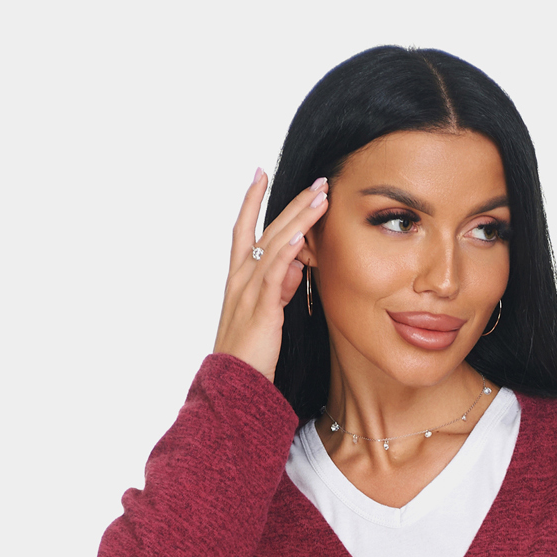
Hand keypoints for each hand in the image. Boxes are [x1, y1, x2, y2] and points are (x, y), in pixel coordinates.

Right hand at [212, 169, 328, 382]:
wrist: (235, 382)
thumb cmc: (250, 352)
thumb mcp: (267, 313)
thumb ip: (280, 287)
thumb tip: (298, 265)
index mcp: (238, 278)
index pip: (244, 229)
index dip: (251, 200)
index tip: (261, 173)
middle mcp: (240, 277)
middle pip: (267, 229)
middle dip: (293, 202)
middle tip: (317, 180)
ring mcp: (249, 290)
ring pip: (275, 243)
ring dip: (300, 217)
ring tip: (321, 196)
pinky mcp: (262, 307)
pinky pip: (276, 271)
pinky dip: (290, 249)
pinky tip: (304, 233)